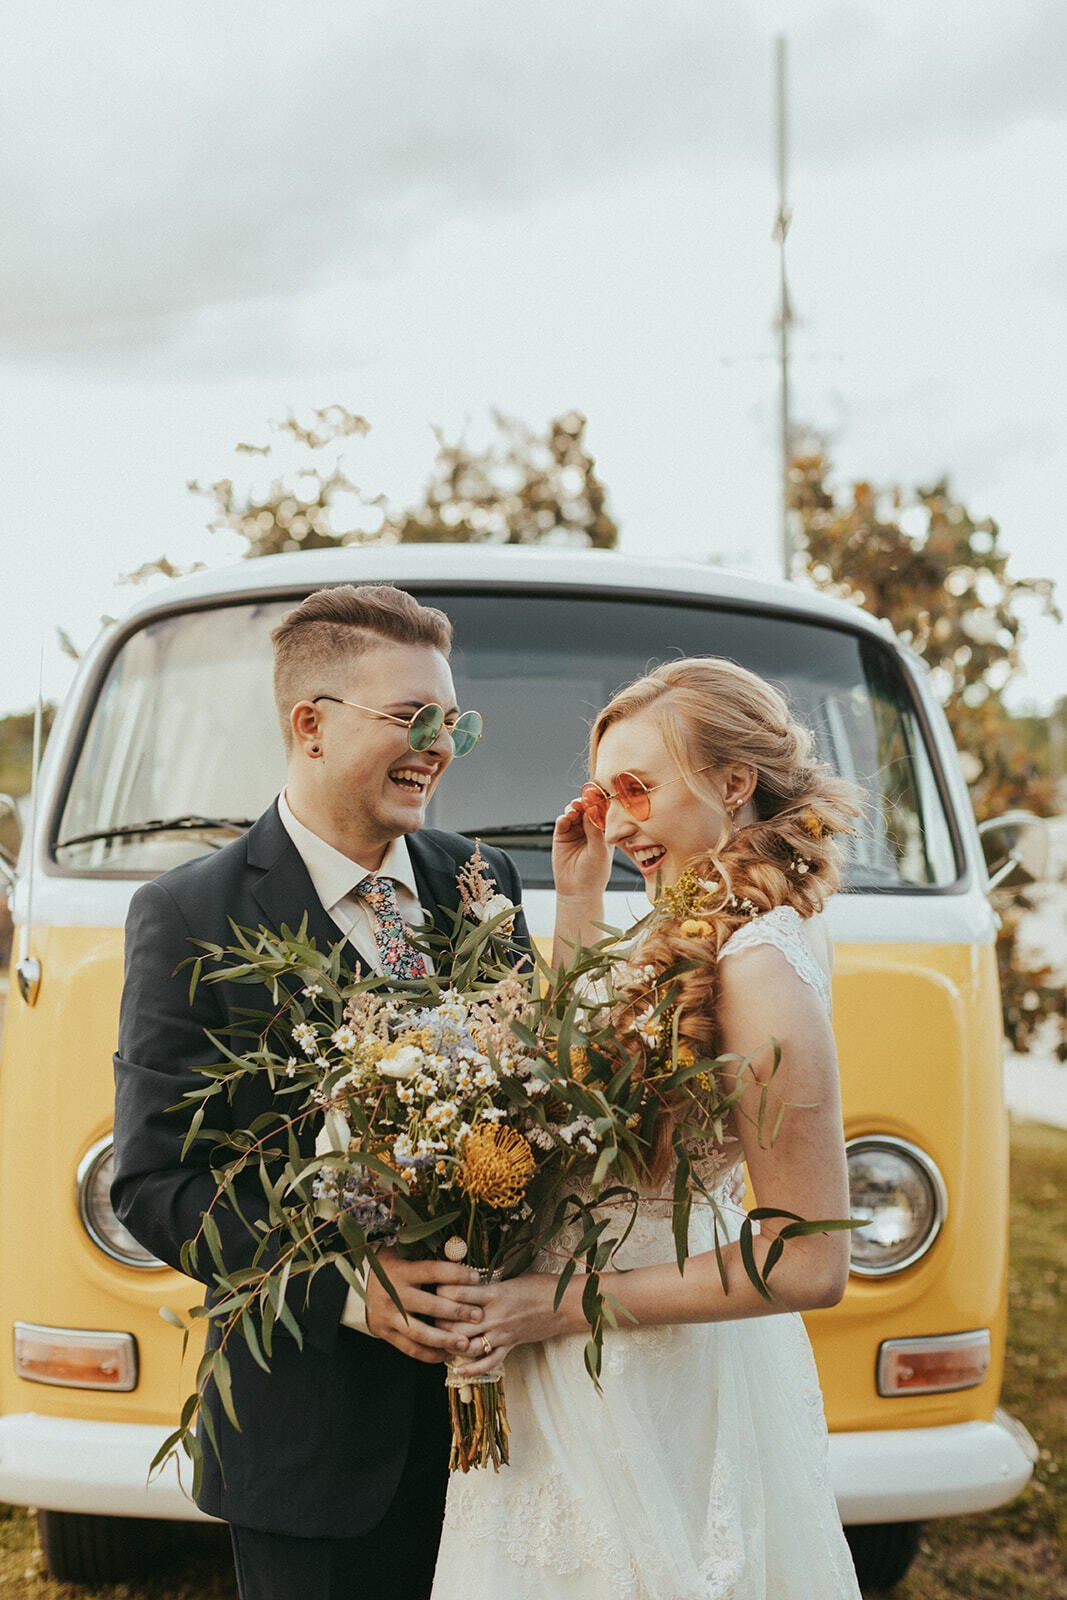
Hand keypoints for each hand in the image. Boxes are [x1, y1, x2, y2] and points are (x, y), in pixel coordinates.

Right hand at [365, 1249, 484, 1363]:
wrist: (356, 1288)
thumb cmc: (389, 1268)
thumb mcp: (401, 1253)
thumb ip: (426, 1253)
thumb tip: (460, 1249)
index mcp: (401, 1271)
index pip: (433, 1272)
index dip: (456, 1274)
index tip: (476, 1278)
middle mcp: (394, 1294)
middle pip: (430, 1305)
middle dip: (456, 1311)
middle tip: (478, 1315)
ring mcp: (389, 1316)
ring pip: (420, 1333)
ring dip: (444, 1339)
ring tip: (465, 1343)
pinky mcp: (386, 1333)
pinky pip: (410, 1349)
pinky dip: (429, 1354)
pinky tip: (446, 1355)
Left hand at [439, 1271, 572, 1375]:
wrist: (565, 1304)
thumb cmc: (540, 1285)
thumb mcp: (511, 1277)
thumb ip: (488, 1284)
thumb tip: (464, 1283)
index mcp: (495, 1292)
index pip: (457, 1293)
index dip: (441, 1292)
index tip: (435, 1288)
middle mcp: (495, 1315)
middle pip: (456, 1324)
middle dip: (439, 1322)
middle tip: (432, 1317)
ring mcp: (502, 1333)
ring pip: (468, 1345)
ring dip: (451, 1344)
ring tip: (440, 1340)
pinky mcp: (510, 1346)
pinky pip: (488, 1362)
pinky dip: (471, 1369)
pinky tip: (457, 1369)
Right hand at [552, 796, 612, 901]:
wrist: (578, 890)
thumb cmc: (594, 873)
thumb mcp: (599, 851)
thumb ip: (595, 830)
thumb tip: (591, 809)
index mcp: (604, 831)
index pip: (602, 812)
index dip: (600, 803)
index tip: (598, 796)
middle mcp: (590, 828)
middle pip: (587, 808)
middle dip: (585, 802)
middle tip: (583, 800)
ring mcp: (575, 831)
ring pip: (574, 812)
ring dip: (574, 808)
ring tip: (574, 810)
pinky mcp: (562, 835)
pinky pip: (562, 822)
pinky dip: (563, 817)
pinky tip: (566, 818)